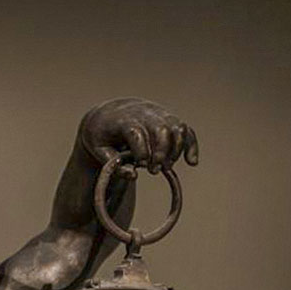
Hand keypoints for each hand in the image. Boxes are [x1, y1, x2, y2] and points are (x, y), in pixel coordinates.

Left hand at [79, 98, 198, 174]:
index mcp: (123, 120)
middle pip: (161, 129)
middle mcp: (144, 114)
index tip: (141, 165)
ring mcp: (159, 115)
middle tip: (154, 170)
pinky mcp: (170, 120)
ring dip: (176, 150)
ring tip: (166, 168)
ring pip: (177, 127)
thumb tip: (133, 176)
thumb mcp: (98, 150)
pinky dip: (191, 145)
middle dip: (161, 152)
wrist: (110, 113)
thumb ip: (112, 164)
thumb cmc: (102, 135)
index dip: (141, 150)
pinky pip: (186, 130)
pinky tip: (191, 162)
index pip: (136, 131)